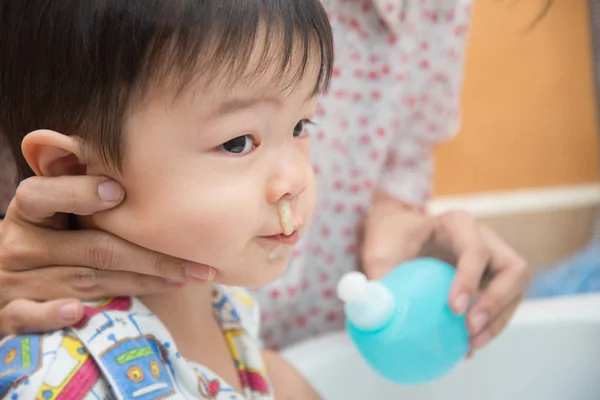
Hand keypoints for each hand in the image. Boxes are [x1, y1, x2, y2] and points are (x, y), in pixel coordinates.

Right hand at [0, 175, 214, 334]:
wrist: (6, 276)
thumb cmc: (47, 236)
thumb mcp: (55, 210)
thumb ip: (80, 191)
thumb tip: (136, 174)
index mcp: (30, 211)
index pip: (43, 195)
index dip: (79, 193)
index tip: (119, 192)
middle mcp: (21, 245)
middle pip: (92, 248)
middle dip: (151, 256)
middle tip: (197, 264)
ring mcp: (15, 282)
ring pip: (83, 282)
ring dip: (139, 284)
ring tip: (183, 282)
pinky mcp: (11, 315)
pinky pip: (29, 317)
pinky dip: (54, 315)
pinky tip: (79, 313)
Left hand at [361, 191, 530, 350]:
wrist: (399, 233)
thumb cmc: (390, 238)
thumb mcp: (378, 254)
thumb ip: (377, 280)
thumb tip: (375, 315)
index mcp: (457, 224)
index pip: (475, 248)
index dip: (470, 279)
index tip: (453, 309)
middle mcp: (483, 238)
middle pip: (513, 268)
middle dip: (496, 302)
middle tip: (470, 329)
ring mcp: (493, 259)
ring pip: (515, 288)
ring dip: (498, 319)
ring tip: (472, 344)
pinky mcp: (493, 279)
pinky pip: (504, 303)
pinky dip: (492, 325)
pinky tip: (468, 346)